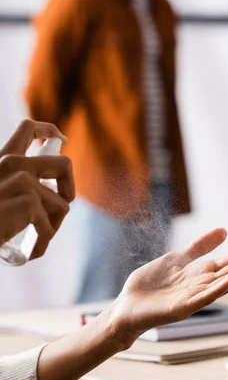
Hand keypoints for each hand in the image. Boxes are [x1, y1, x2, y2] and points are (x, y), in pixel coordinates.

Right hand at [0, 120, 73, 258]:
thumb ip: (14, 183)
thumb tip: (52, 190)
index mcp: (2, 159)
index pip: (28, 128)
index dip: (50, 131)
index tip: (62, 140)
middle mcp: (11, 163)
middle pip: (65, 165)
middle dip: (69, 188)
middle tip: (61, 204)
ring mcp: (22, 180)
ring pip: (62, 204)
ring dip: (52, 225)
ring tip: (34, 237)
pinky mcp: (29, 200)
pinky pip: (52, 226)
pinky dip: (43, 241)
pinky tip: (29, 250)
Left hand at [106, 229, 227, 344]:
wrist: (127, 306)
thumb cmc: (151, 285)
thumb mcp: (178, 257)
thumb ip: (200, 246)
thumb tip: (224, 230)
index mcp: (204, 271)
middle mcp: (206, 283)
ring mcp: (197, 296)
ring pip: (227, 280)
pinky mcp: (184, 307)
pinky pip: (207, 297)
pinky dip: (222, 287)